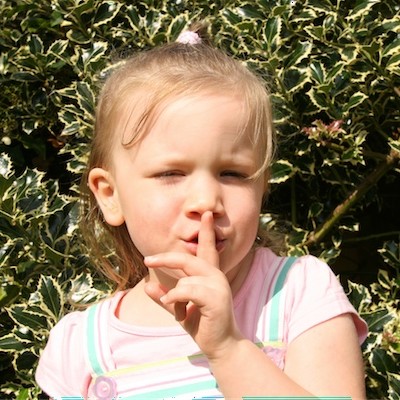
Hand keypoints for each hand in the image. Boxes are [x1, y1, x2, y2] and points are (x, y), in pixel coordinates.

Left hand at [144, 211, 241, 358]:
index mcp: (210, 275)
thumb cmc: (202, 324)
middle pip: (187, 258)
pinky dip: (176, 298)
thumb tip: (147, 286)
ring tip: (178, 312)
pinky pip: (187, 289)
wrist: (220, 346)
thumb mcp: (179, 308)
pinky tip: (177, 311)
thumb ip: (166, 296)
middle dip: (166, 257)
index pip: (207, 249)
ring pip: (185, 278)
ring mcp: (218, 286)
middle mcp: (216, 276)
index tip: (205, 214)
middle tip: (147, 258)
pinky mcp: (216, 298)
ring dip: (175, 296)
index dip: (206, 231)